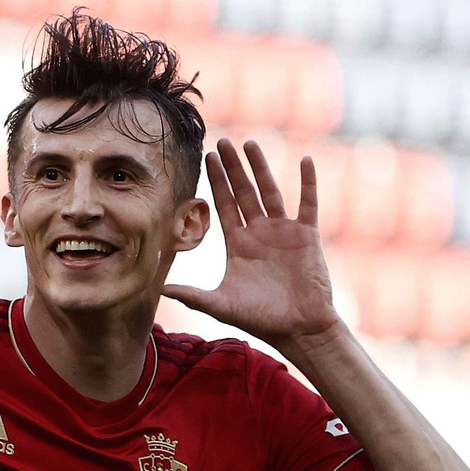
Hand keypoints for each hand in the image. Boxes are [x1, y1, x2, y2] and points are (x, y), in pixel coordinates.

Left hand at [163, 139, 340, 348]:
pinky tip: (305, 160)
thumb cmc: (260, 319)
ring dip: (261, 168)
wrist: (298, 328)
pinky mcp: (307, 236)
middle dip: (233, 168)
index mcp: (238, 244)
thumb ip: (192, 295)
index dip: (216, 182)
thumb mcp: (221, 305)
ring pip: (271, 192)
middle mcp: (259, 233)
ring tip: (251, 144)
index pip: (223, 206)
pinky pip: (308, 203)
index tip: (207, 158)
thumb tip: (160, 288)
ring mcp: (283, 232)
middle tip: (223, 141)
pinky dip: (308, 183)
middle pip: (243, 192)